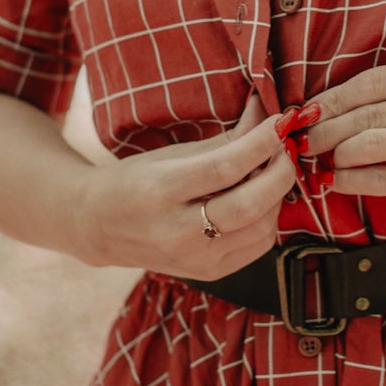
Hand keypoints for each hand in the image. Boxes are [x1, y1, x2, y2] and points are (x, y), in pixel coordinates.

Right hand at [80, 92, 297, 277]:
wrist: (99, 227)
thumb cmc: (135, 181)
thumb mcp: (171, 153)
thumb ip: (226, 137)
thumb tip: (268, 112)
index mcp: (159, 191)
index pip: (224, 168)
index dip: (260, 143)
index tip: (279, 122)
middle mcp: (176, 232)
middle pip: (249, 206)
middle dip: (279, 172)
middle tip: (285, 148)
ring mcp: (194, 259)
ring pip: (261, 229)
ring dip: (277, 195)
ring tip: (271, 171)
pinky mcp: (209, 273)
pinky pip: (258, 247)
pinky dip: (269, 219)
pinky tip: (261, 199)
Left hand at [304, 58, 385, 224]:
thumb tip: (332, 104)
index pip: (372, 80)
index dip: (332, 97)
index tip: (307, 109)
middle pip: (364, 112)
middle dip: (323, 127)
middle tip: (301, 139)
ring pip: (366, 143)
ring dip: (334, 154)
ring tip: (320, 161)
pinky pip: (381, 177)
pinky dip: (350, 180)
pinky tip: (337, 181)